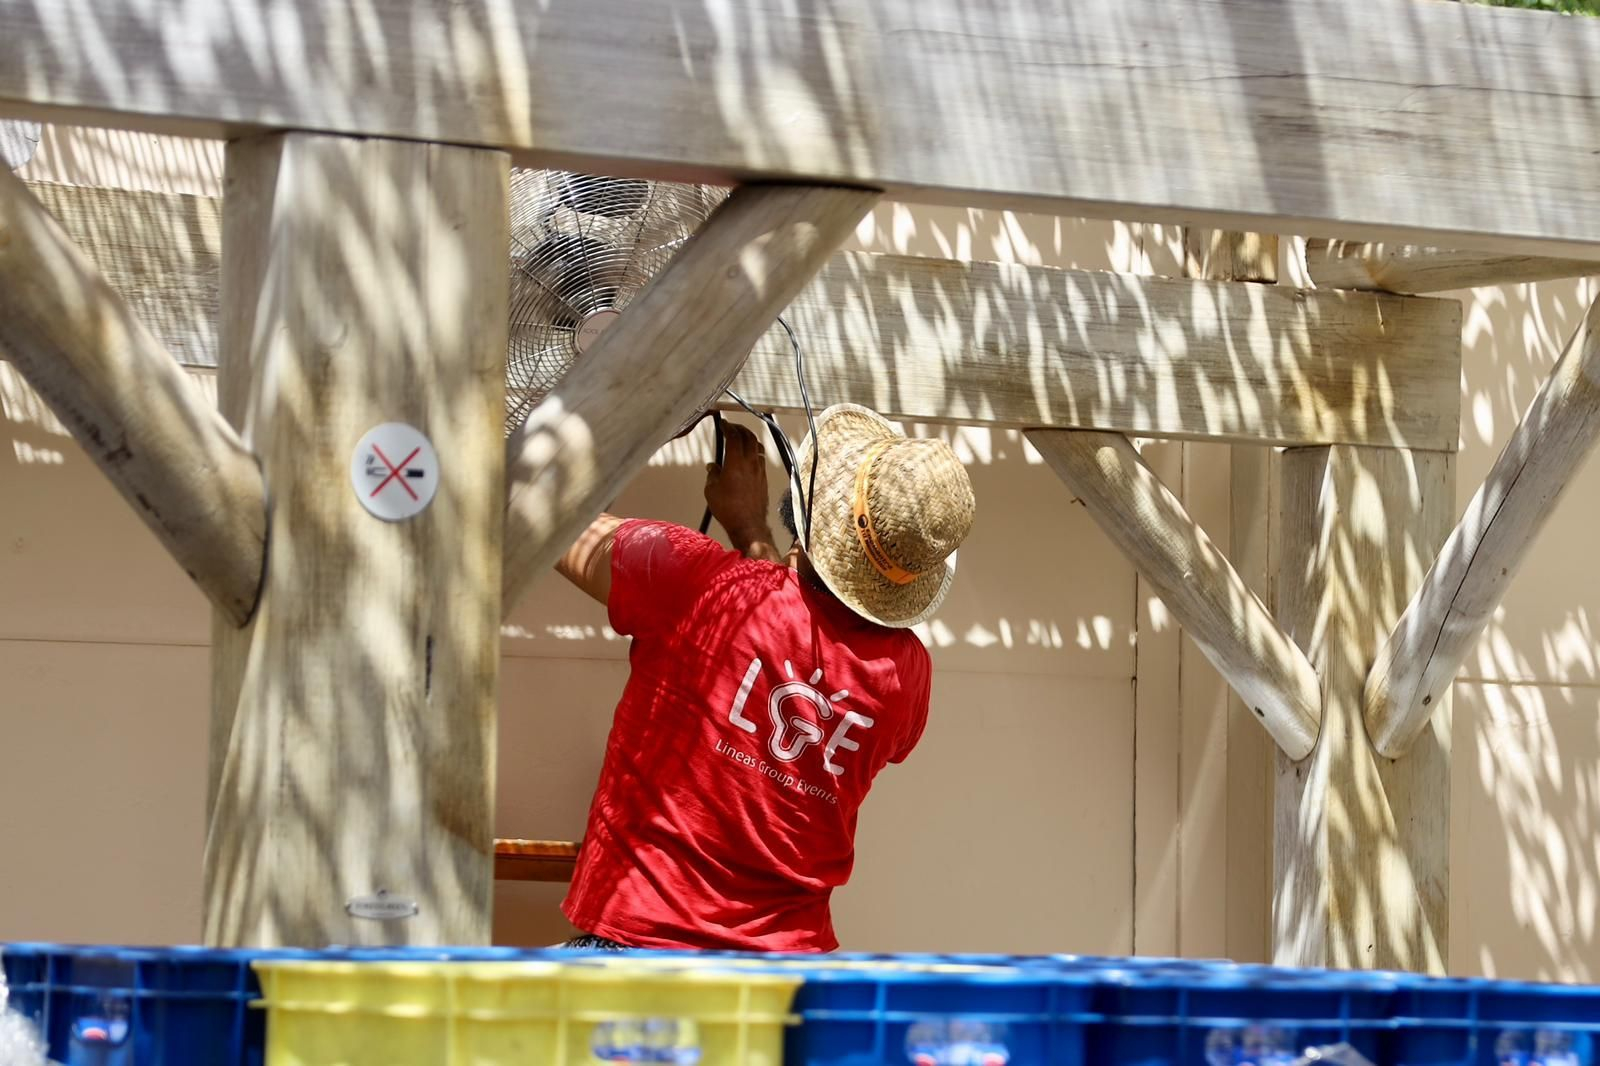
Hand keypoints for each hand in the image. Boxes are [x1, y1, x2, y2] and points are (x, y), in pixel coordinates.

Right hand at [705, 422, 779, 560]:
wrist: (748, 524)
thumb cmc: (729, 509)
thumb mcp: (711, 490)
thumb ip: (712, 474)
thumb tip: (712, 467)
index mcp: (735, 463)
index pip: (734, 437)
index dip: (728, 427)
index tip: (724, 423)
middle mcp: (750, 463)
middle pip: (748, 437)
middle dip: (740, 429)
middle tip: (732, 427)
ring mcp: (759, 470)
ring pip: (757, 446)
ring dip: (749, 438)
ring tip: (742, 437)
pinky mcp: (764, 479)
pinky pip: (761, 458)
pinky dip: (755, 451)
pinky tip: (749, 455)